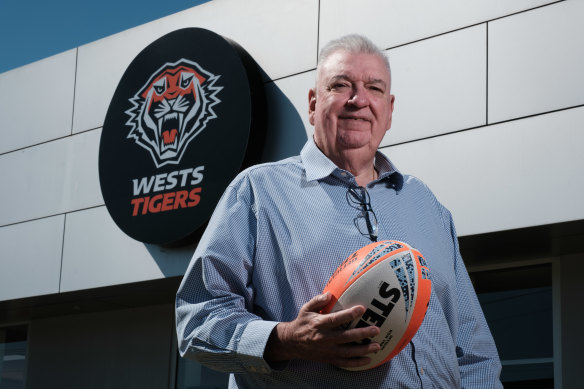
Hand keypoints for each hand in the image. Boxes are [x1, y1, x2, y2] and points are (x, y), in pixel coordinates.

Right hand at [264, 292, 379, 367]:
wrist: (291, 343)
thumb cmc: (302, 323)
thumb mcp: (306, 309)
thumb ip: (318, 300)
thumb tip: (330, 294)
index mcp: (319, 324)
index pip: (336, 319)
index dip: (349, 314)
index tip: (362, 309)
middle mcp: (324, 338)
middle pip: (346, 337)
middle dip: (362, 333)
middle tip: (376, 329)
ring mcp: (327, 350)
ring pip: (348, 352)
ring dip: (363, 350)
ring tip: (377, 346)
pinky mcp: (328, 359)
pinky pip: (344, 363)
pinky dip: (357, 363)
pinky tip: (368, 360)